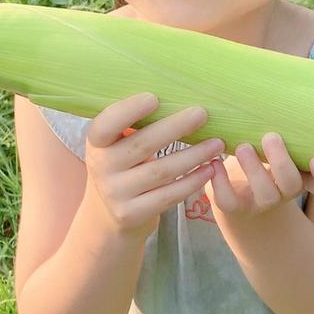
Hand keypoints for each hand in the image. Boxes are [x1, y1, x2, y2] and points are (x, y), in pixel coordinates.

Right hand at [83, 93, 224, 238]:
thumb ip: (135, 127)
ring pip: (162, 171)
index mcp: (96, 143)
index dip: (128, 111)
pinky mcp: (132, 214)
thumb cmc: (123, 168)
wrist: (109, 217)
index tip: (154, 98)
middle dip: (176, 128)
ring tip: (217, 144)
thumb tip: (179, 96)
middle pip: (143, 144)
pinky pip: (169, 195)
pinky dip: (192, 181)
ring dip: (194, 155)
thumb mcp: (117, 146)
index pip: (106, 125)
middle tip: (202, 114)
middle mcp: (102, 167)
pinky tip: (209, 169)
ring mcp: (115, 194)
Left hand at [206, 132, 313, 222]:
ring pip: (264, 194)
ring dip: (254, 169)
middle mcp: (285, 192)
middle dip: (281, 161)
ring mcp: (262, 202)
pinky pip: (230, 202)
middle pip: (291, 184)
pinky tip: (215, 163)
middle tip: (270, 136)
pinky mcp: (237, 207)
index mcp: (303, 176)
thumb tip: (285, 80)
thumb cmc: (264, 153)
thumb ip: (287, 124)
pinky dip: (221, 183)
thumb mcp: (279, 141)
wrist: (238, 189)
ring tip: (243, 146)